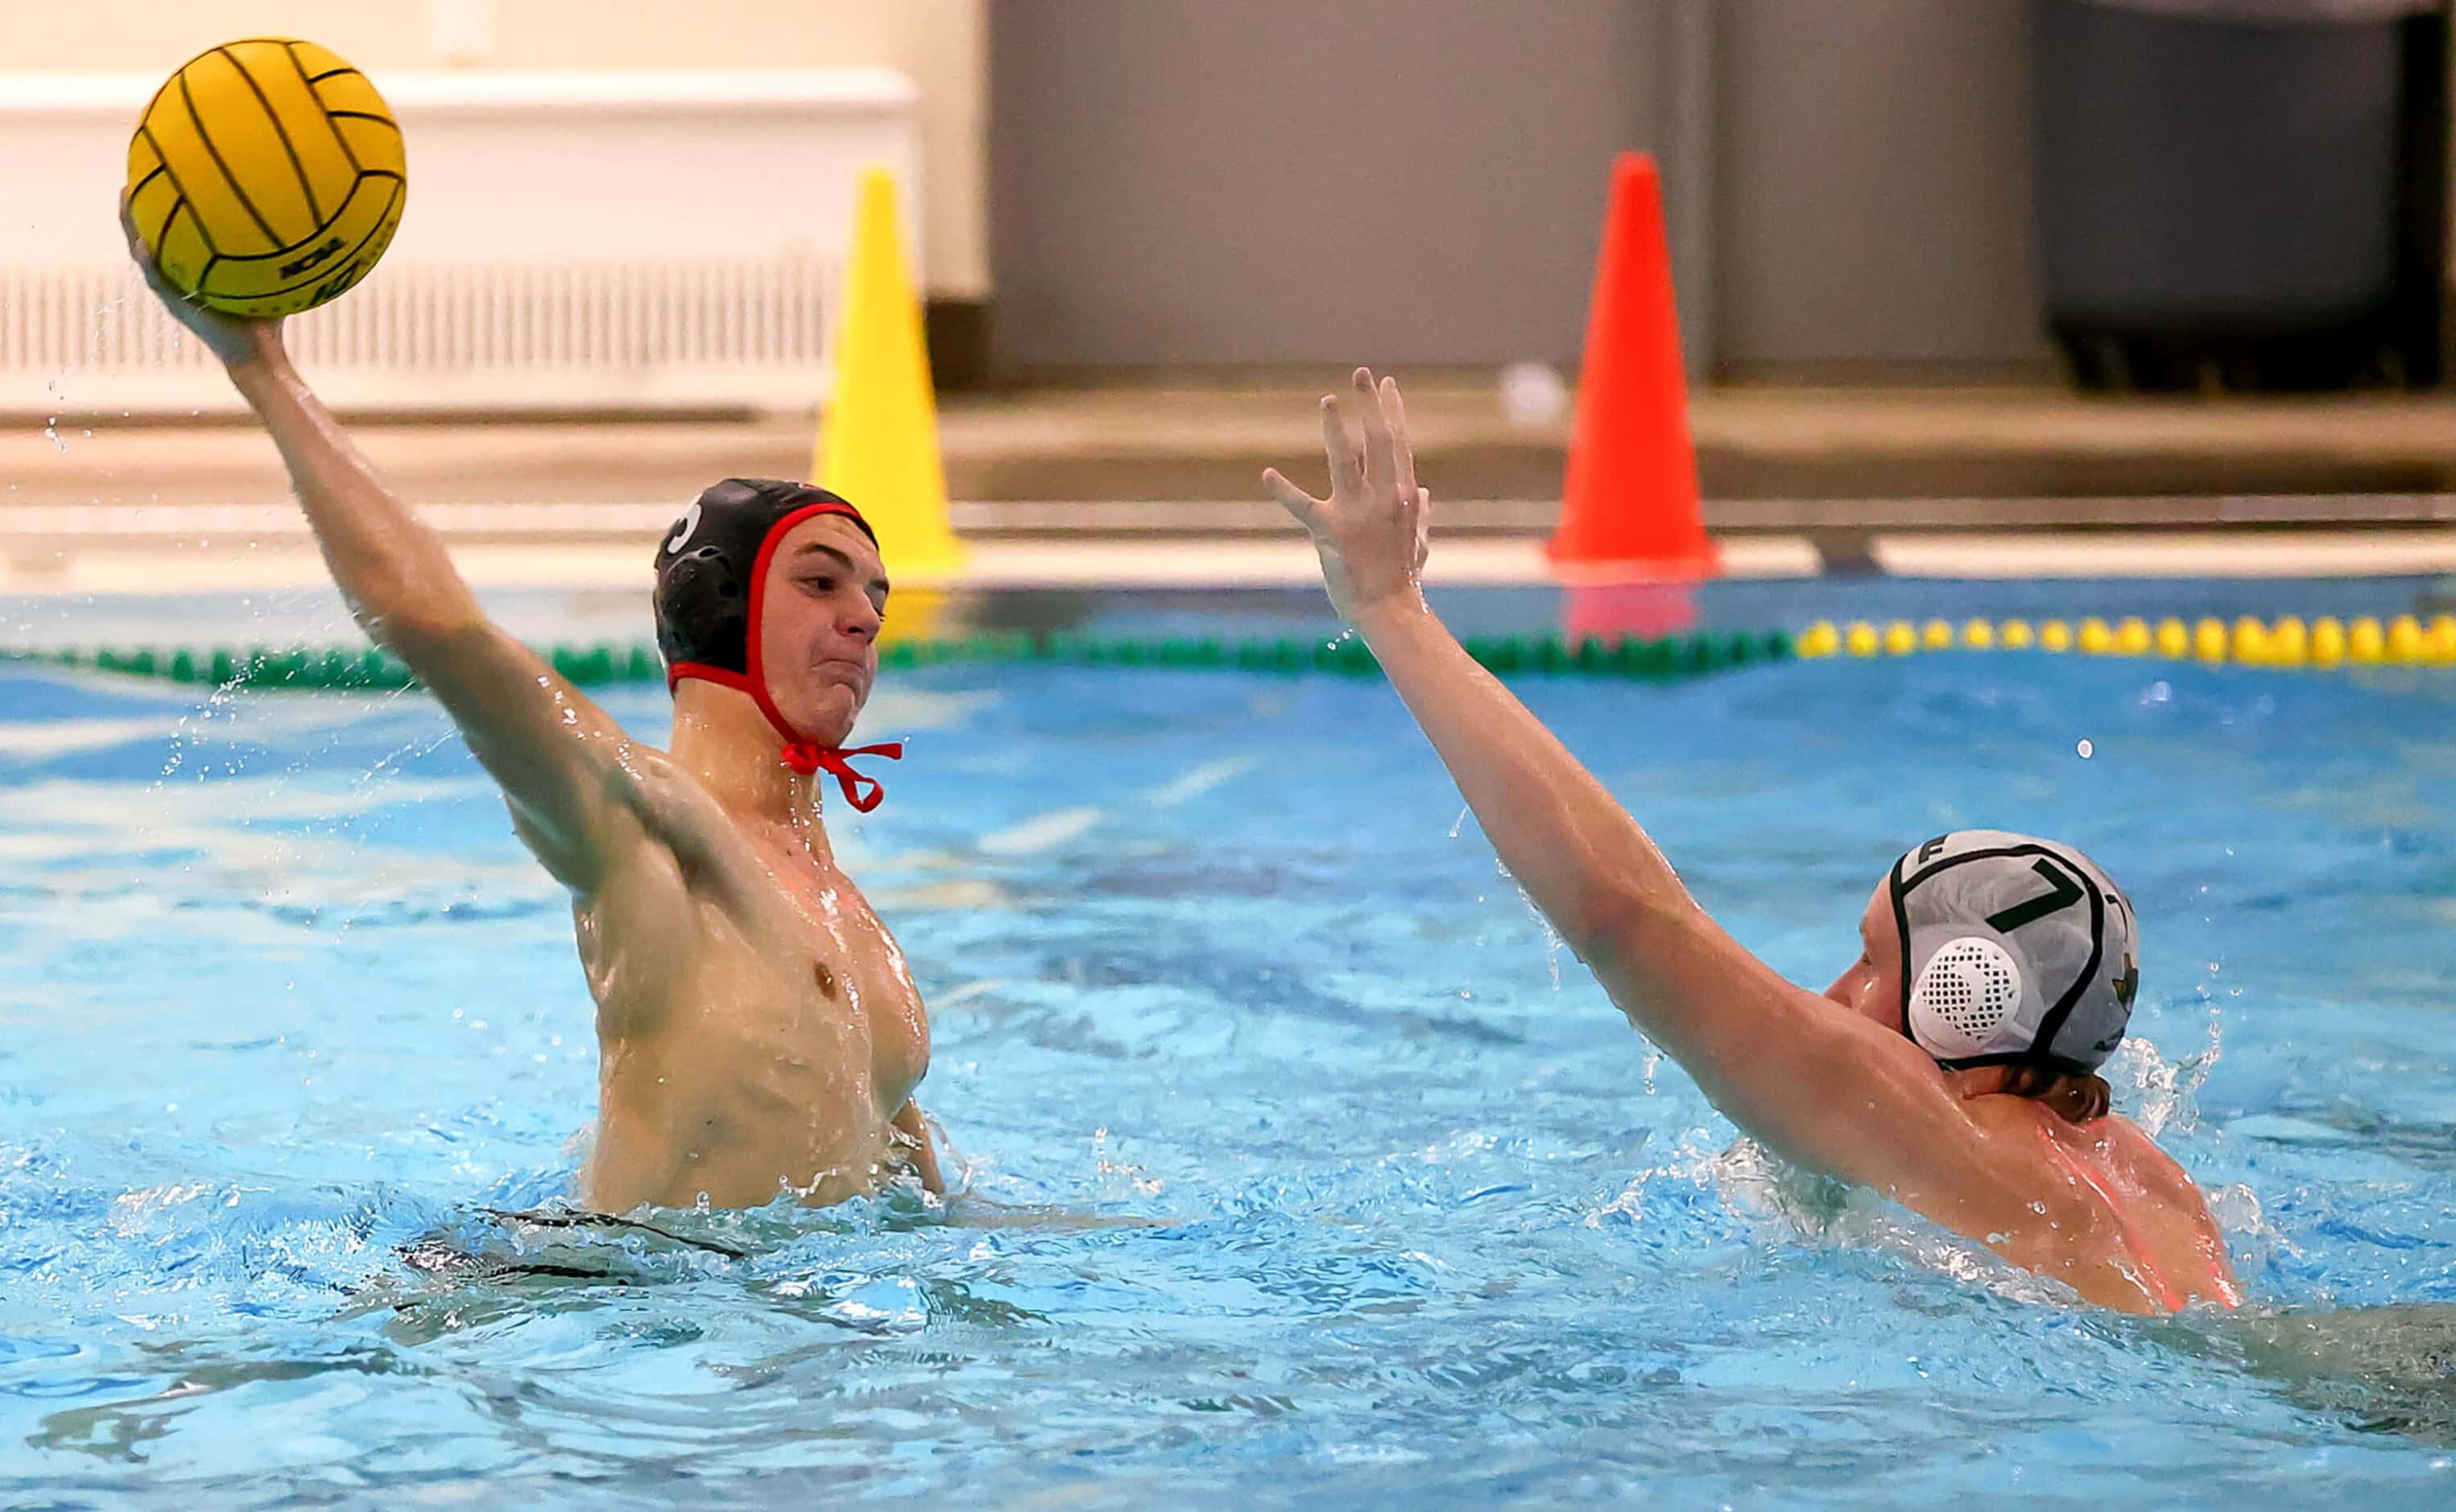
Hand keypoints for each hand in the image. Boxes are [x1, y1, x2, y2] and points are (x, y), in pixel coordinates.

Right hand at [119, 190, 283, 370]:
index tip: (155, 182)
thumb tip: (295, 222)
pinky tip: (142, 244)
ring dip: (132, 227)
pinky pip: (158, 282)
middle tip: (128, 183)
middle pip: (149, 238)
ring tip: (124, 199)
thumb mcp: (268, 279)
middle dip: (137, 212)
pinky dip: (149, 263)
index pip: (172, 236)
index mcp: (193, 272)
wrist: (258, 355)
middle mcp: (178, 279)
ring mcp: (174, 293)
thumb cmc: (266, 319)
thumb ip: (271, 255)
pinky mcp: (178, 307)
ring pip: (144, 255)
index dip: (161, 211)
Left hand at [1265, 367, 1430, 619]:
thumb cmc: (1402, 579)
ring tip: (1327, 400)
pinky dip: (1284, 491)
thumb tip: (1422, 490)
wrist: (1391, 611)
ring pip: (1346, 461)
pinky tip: (1267, 475)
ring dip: (1336, 429)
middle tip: (1361, 374)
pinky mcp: (1332, 533)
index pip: (1399, 444)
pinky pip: (1303, 507)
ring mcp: (1358, 514)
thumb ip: (1418, 512)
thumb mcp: (1417, 540)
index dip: (1393, 412)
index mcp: (1403, 496)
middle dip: (1371, 405)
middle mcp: (1385, 498)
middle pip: (1379, 441)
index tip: (1388, 384)